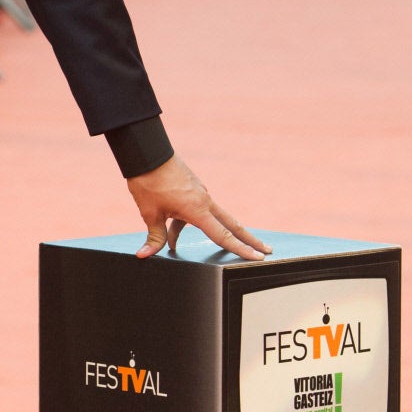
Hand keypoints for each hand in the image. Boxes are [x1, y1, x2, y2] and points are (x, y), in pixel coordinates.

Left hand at [127, 154, 270, 261]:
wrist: (148, 154)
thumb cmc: (149, 182)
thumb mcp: (149, 213)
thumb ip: (154, 237)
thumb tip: (145, 254)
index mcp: (198, 210)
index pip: (223, 236)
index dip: (241, 249)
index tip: (258, 257)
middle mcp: (205, 202)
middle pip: (232, 225)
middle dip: (249, 240)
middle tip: (266, 250)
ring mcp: (200, 194)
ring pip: (215, 219)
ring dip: (217, 234)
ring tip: (206, 250)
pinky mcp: (193, 190)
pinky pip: (197, 213)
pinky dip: (188, 226)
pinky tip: (173, 240)